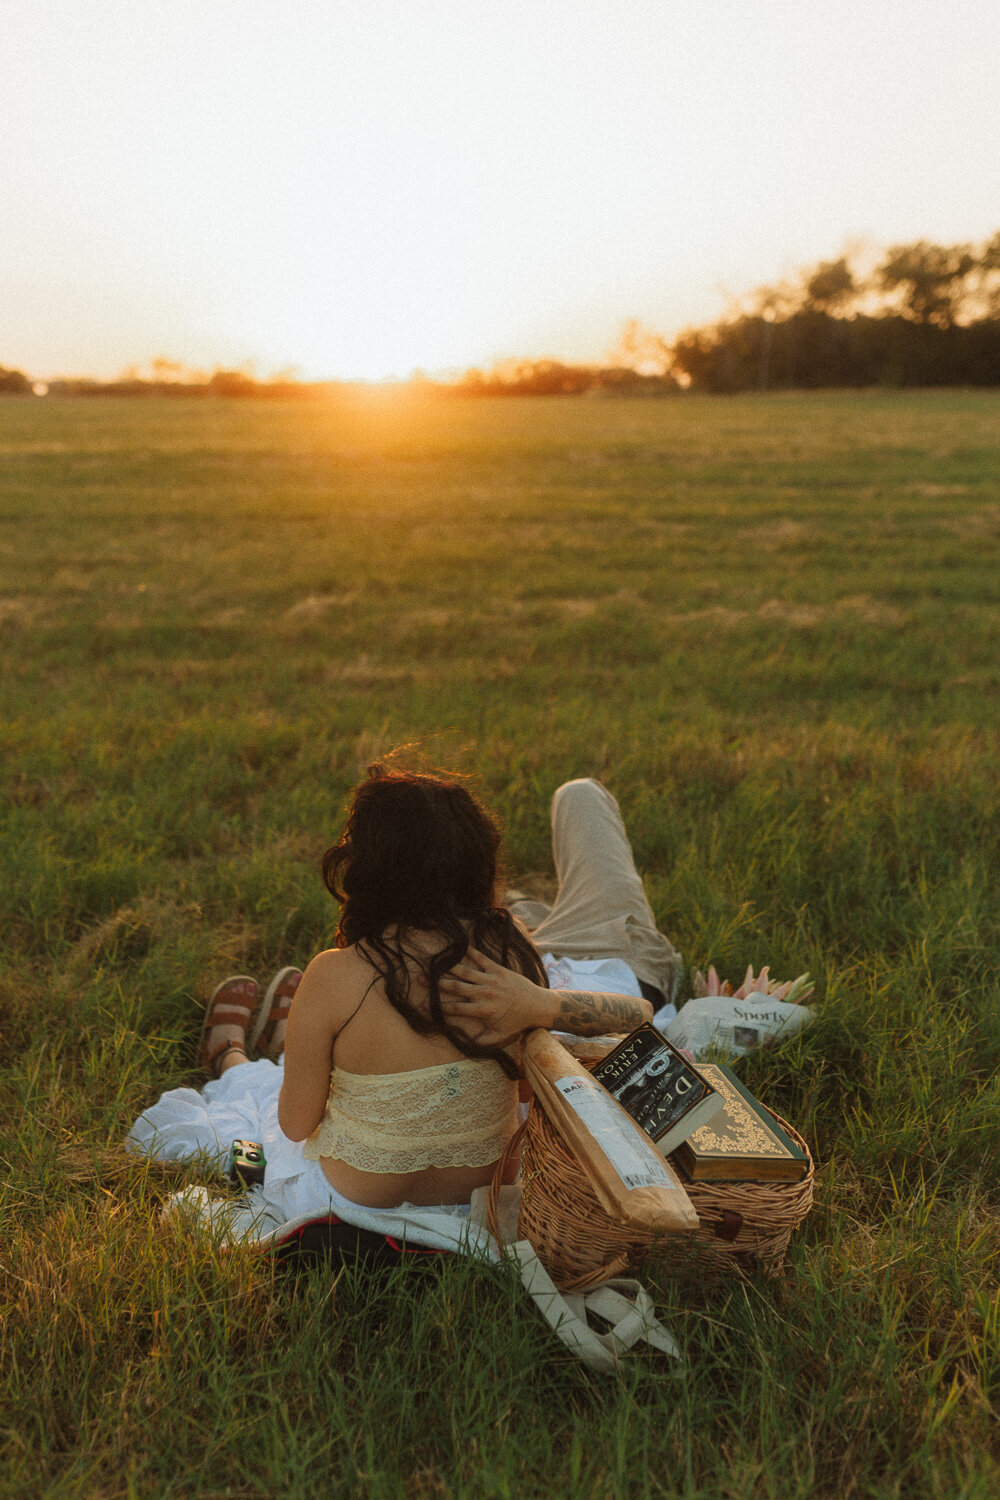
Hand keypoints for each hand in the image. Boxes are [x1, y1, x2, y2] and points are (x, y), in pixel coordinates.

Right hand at [432, 947, 549, 1048]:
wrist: (538, 1005)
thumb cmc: (518, 1022)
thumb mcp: (500, 1036)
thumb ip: (482, 1041)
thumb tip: (463, 1051)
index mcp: (482, 1011)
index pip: (454, 1009)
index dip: (437, 1008)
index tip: (421, 1006)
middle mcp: (484, 994)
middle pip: (455, 988)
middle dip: (436, 984)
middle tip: (420, 979)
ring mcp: (491, 980)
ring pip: (465, 971)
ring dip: (448, 967)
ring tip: (434, 962)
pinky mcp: (499, 969)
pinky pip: (482, 959)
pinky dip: (471, 952)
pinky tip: (460, 946)